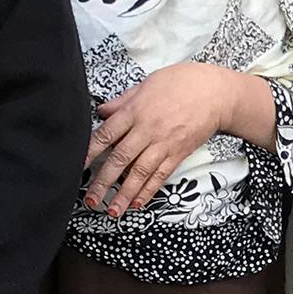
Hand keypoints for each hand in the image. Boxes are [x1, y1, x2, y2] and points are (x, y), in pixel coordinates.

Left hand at [86, 63, 236, 213]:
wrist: (216, 93)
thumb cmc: (182, 82)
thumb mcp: (148, 83)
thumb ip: (123, 100)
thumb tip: (102, 111)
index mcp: (135, 111)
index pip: (106, 135)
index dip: (89, 153)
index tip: (76, 168)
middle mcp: (147, 130)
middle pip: (120, 159)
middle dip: (103, 182)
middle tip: (90, 199)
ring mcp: (164, 143)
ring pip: (140, 173)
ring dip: (124, 194)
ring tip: (112, 211)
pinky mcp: (178, 153)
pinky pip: (161, 175)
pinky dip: (149, 190)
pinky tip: (138, 203)